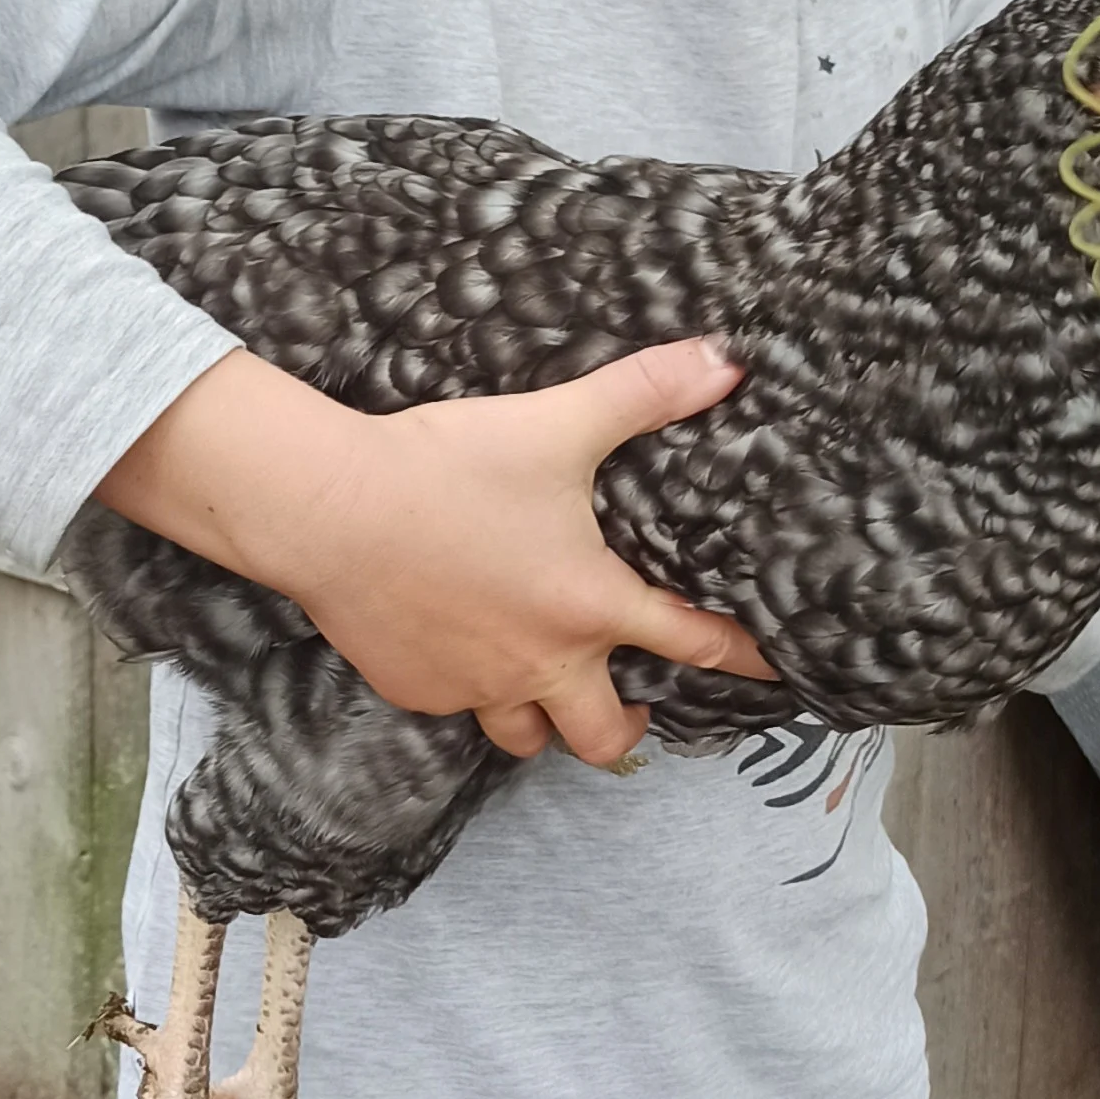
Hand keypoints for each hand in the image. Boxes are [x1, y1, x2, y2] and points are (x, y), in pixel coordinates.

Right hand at [95, 338, 774, 764]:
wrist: (330, 510)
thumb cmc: (447, 467)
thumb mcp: (556, 423)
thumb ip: (643, 394)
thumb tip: (724, 360)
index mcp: (590, 604)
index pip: (690, 644)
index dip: (738, 658)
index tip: (769, 672)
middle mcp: (542, 661)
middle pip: (604, 738)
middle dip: (625, 732)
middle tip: (630, 710)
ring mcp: (476, 684)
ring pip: (526, 738)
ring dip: (545, 722)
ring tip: (545, 690)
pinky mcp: (419, 689)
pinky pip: (460, 709)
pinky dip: (471, 690)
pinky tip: (462, 653)